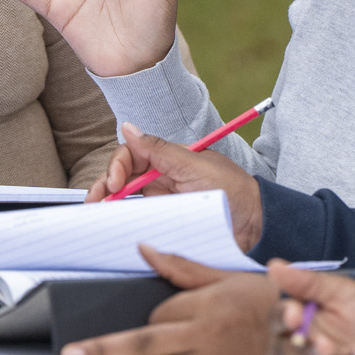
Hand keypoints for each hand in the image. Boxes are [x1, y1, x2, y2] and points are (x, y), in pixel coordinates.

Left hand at [58, 247, 277, 354]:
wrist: (301, 338)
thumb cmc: (260, 303)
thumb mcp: (222, 277)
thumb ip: (180, 267)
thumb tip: (144, 249)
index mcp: (205, 308)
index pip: (158, 316)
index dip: (139, 320)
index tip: (124, 322)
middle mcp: (206, 340)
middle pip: (146, 347)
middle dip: (105, 352)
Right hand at [87, 124, 262, 251]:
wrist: (257, 225)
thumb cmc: (234, 191)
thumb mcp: (195, 166)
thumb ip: (159, 149)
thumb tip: (128, 127)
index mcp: (167, 159)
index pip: (130, 156)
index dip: (116, 167)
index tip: (113, 183)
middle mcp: (161, 179)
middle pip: (122, 178)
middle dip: (104, 186)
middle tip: (96, 202)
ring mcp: (163, 201)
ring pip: (126, 200)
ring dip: (109, 204)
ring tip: (97, 213)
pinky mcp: (165, 222)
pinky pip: (140, 220)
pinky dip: (124, 222)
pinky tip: (113, 227)